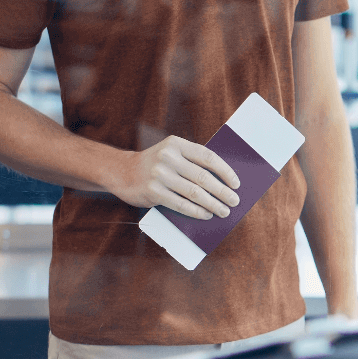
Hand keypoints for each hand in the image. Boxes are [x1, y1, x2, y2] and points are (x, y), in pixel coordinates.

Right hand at [113, 136, 240, 218]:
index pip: (207, 156)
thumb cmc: (154, 165)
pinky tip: (206, 214)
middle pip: (203, 177)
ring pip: (194, 193)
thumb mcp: (171, 154)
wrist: (121, 172)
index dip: (225, 171)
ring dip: (212, 204)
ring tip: (223, 211)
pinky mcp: (153, 192)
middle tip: (234, 201)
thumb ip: (191, 162)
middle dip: (222, 191)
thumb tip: (222, 181)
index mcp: (176, 144)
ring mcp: (160, 175)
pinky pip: (181, 204)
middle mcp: (168, 157)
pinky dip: (196, 211)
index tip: (236, 183)